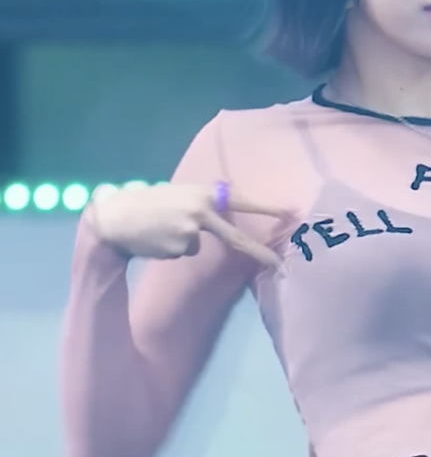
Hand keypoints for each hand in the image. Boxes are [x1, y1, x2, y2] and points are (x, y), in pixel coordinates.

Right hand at [87, 183, 283, 269]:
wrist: (114, 216)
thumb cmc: (146, 203)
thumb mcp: (178, 194)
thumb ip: (202, 204)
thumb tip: (222, 215)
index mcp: (202, 192)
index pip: (241, 200)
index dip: (267, 208)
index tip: (291, 212)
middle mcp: (201, 211)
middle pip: (236, 237)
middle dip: (260, 252)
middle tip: (280, 265)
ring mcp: (191, 231)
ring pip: (199, 245)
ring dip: (184, 240)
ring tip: (161, 228)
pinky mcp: (180, 247)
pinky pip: (185, 252)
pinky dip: (173, 248)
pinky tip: (156, 239)